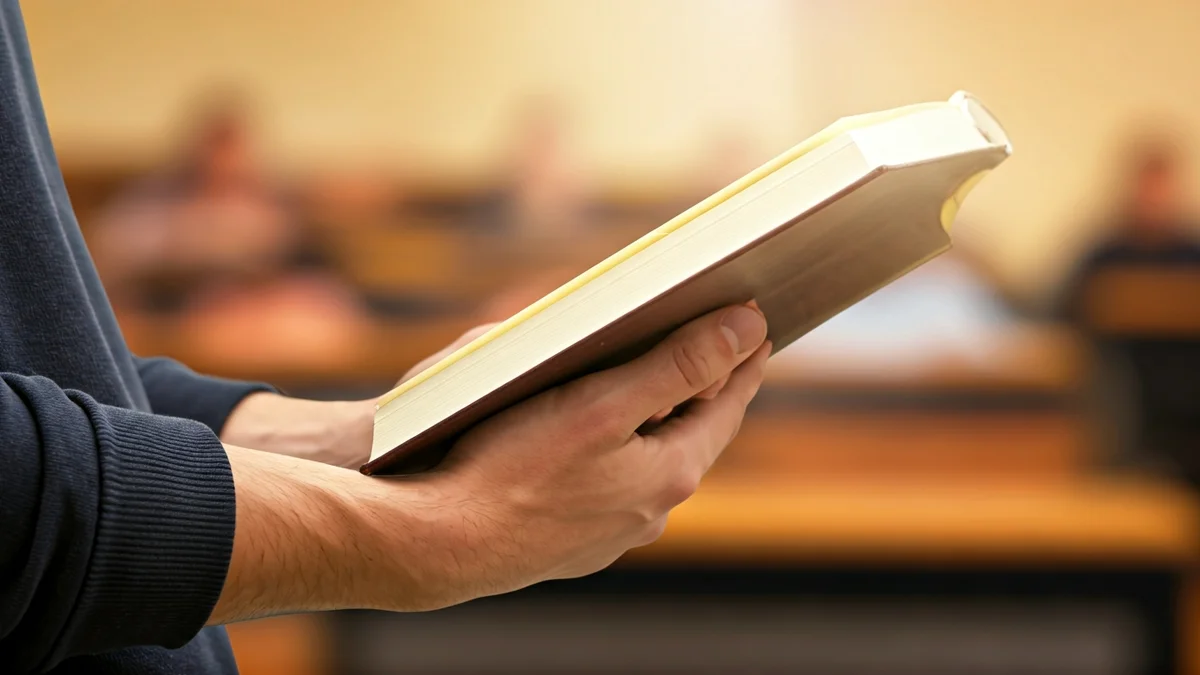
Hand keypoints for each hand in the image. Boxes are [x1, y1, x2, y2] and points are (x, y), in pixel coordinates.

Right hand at [210, 303, 767, 623]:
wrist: (432, 542)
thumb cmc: (508, 466)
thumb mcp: (601, 403)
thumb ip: (678, 366)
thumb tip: (745, 330)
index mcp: (666, 475)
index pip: (724, 406)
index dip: (741, 361)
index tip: (758, 328)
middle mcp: (646, 512)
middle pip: (689, 436)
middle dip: (702, 389)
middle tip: (717, 349)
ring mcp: (606, 533)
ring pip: (646, 463)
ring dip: (656, 422)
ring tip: (658, 384)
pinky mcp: (566, 541)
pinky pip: (607, 484)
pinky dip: (614, 451)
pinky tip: (594, 434)